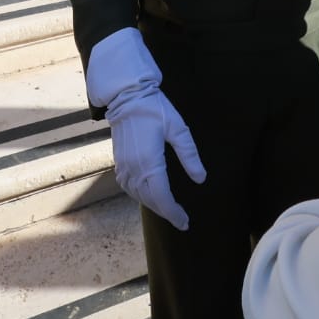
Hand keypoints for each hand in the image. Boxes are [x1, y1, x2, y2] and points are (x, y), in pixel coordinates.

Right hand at [105, 87, 205, 229]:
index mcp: (150, 161)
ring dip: (153, 205)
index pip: (162, 196)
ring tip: (168, 210)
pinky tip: (148, 195)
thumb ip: (189, 155)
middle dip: (166, 212)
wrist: (126, 96)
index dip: (173, 212)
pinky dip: (139, 195)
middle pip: (150, 200)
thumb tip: (200, 179)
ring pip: (138, 195)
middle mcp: (134, 167)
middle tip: (181, 220)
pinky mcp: (118, 161)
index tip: (185, 222)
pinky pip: (128, 187)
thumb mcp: (178, 128)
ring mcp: (123, 165)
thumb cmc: (154, 109)